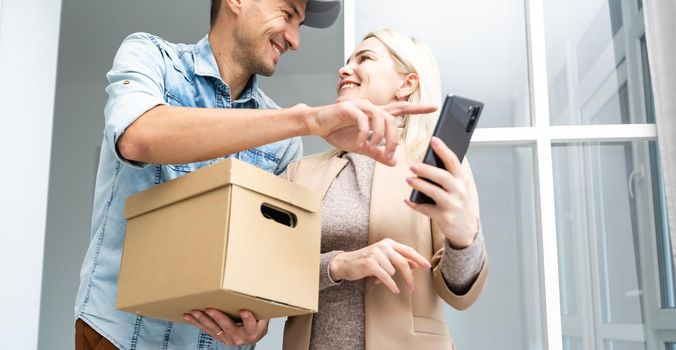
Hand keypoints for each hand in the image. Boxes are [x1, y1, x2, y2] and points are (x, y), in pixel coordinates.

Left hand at [184, 309, 267, 345]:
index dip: (248, 318)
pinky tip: (188, 316)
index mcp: (253, 331)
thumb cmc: (256, 322)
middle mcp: (240, 337)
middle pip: (229, 327)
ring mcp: (227, 338)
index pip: (250, 324)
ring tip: (194, 311)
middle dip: (218, 318)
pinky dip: (196, 323)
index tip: (244, 310)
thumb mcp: (262, 315)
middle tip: (210, 309)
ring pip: (214, 329)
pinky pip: (206, 330)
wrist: (251, 336)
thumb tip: (257, 285)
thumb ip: (259, 306)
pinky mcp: (218, 337)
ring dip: (203, 320)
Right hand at [304, 98, 436, 165]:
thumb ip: (378, 153)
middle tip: (390, 153)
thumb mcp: (362, 147)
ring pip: (380, 119)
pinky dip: (364, 132)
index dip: (418, 108)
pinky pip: (363, 120)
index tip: (434, 107)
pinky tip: (360, 142)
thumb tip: (394, 162)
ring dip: (380, 137)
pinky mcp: (349, 108)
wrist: (318, 125)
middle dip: (394, 138)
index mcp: (377, 115)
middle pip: (393, 119)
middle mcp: (371, 107)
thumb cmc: (339, 132)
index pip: (401, 109)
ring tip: (373, 148)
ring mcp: (360, 106)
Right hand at [329, 238, 431, 293]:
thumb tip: (416, 265)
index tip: (427, 266)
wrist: (345, 263)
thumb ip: (399, 260)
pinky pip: (386, 277)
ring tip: (378, 277)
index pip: (408, 250)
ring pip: (393, 271)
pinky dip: (391, 285)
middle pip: (403, 262)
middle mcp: (383, 246)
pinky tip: (395, 290)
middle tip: (413, 288)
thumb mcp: (384, 258)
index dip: (419, 258)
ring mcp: (376, 254)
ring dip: (389, 278)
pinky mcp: (370, 263)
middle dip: (409, 277)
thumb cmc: (367, 261)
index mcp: (389, 243)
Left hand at [404, 137, 479, 248]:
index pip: (454, 161)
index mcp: (463, 179)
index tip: (433, 139)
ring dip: (419, 185)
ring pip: (434, 192)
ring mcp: (453, 205)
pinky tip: (407, 200)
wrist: (466, 229)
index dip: (443, 149)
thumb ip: (450, 174)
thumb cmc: (459, 202)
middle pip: (442, 176)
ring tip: (408, 179)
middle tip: (412, 166)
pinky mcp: (444, 217)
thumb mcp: (460, 186)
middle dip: (426, 170)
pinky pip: (426, 209)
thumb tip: (431, 157)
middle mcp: (460, 191)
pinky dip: (415, 205)